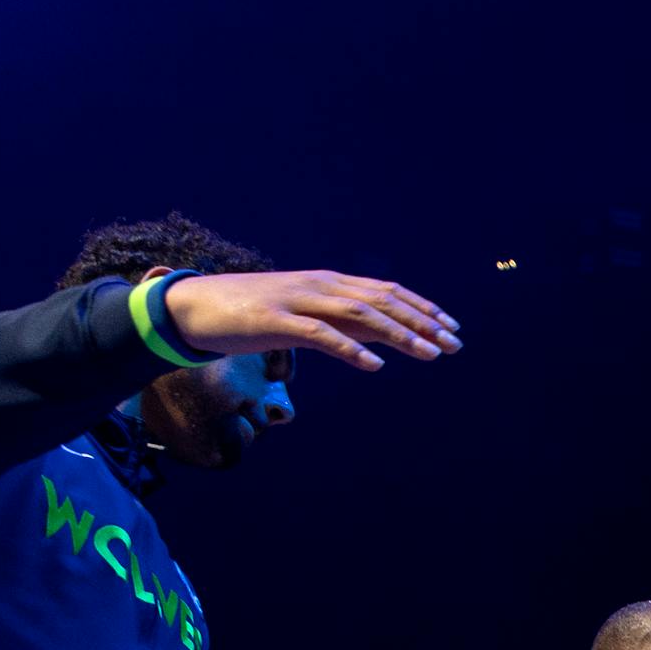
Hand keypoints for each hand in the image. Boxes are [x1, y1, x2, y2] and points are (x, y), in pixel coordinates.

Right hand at [162, 270, 462, 371]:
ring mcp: (298, 300)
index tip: (452, 327)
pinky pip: (320, 335)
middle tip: (455, 343)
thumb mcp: (307, 316)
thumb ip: (344, 324)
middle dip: (422, 322)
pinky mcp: (276, 320)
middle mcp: (320, 286)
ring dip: (399, 335)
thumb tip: (383, 340)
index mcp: (329, 283)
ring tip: (430, 354)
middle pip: (382, 302)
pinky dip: (351, 349)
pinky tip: (375, 366)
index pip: (386, 292)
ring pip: (359, 314)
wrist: (195, 307)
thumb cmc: (254, 315)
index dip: (422, 308)